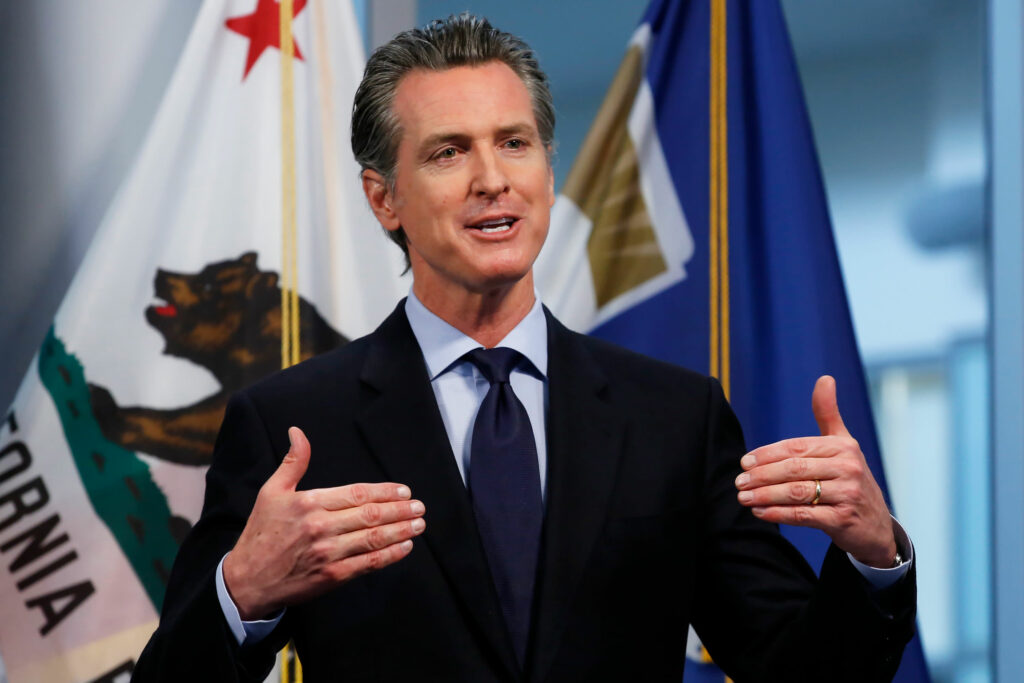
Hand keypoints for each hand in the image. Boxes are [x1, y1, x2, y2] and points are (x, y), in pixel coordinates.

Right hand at [223, 427, 425, 618]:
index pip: (357, 493)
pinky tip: (405, 548)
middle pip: (370, 515)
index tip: (404, 491)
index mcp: (310, 503)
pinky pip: (367, 564)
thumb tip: (298, 432)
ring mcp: (328, 554)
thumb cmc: (261, 533)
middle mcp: (321, 527)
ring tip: (419, 524)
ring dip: (400, 530)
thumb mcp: (272, 492)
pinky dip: (389, 555)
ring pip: (373, 538)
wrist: (247, 581)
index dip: (385, 492)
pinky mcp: (331, 577)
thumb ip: (293, 462)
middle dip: (400, 510)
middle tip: (419, 507)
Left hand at [734, 376, 896, 567]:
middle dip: (761, 475)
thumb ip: (828, 414)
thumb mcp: (843, 444)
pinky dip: (778, 514)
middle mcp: (848, 468)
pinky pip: (803, 515)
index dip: (767, 454)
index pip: (796, 447)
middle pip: (794, 469)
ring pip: (796, 493)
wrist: (875, 525)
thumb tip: (825, 378)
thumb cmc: (850, 479)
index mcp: (843, 447)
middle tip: (739, 481)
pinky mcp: (843, 519)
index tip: (744, 462)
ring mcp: (847, 494)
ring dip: (765, 495)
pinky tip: (759, 512)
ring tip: (743, 497)